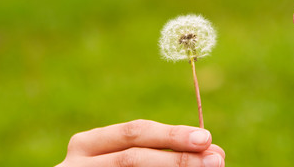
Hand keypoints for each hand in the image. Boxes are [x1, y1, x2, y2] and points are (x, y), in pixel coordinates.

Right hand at [56, 119, 224, 166]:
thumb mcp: (125, 159)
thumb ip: (163, 154)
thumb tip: (214, 151)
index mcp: (89, 143)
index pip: (136, 132)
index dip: (172, 135)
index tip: (206, 139)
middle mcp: (78, 162)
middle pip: (133, 156)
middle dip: (176, 158)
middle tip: (214, 159)